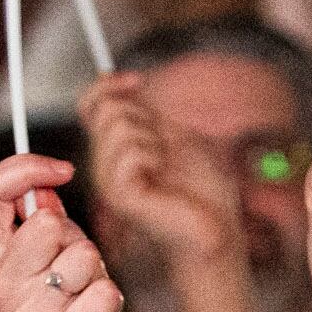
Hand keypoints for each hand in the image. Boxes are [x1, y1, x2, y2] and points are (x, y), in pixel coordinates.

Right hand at [0, 153, 135, 311]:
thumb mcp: (53, 263)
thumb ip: (44, 224)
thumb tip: (45, 186)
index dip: (25, 168)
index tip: (62, 170)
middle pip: (46, 223)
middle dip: (76, 239)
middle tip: (78, 273)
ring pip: (82, 255)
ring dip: (98, 274)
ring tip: (87, 302)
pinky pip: (105, 290)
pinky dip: (112, 302)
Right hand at [78, 72, 237, 268]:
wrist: (220, 231)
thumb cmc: (205, 192)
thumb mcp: (178, 136)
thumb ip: (148, 112)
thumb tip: (120, 81)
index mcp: (117, 151)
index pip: (91, 105)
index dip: (108, 86)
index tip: (137, 80)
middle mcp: (105, 165)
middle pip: (108, 109)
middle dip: (147, 118)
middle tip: (167, 150)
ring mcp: (108, 181)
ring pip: (119, 125)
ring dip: (156, 139)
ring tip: (167, 170)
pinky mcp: (119, 194)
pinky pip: (130, 151)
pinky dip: (156, 157)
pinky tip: (165, 181)